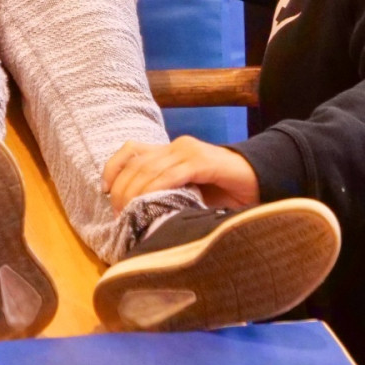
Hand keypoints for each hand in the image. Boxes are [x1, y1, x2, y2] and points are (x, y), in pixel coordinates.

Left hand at [103, 136, 261, 212]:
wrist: (260, 180)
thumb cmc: (222, 192)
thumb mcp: (186, 194)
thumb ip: (165, 197)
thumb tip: (135, 218)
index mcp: (168, 152)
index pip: (131, 151)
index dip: (113, 169)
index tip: (104, 192)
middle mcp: (175, 146)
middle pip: (136, 163)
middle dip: (121, 190)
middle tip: (119, 215)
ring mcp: (189, 151)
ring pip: (150, 168)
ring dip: (135, 193)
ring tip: (130, 214)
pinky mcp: (203, 160)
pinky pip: (173, 173)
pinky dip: (158, 187)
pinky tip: (151, 203)